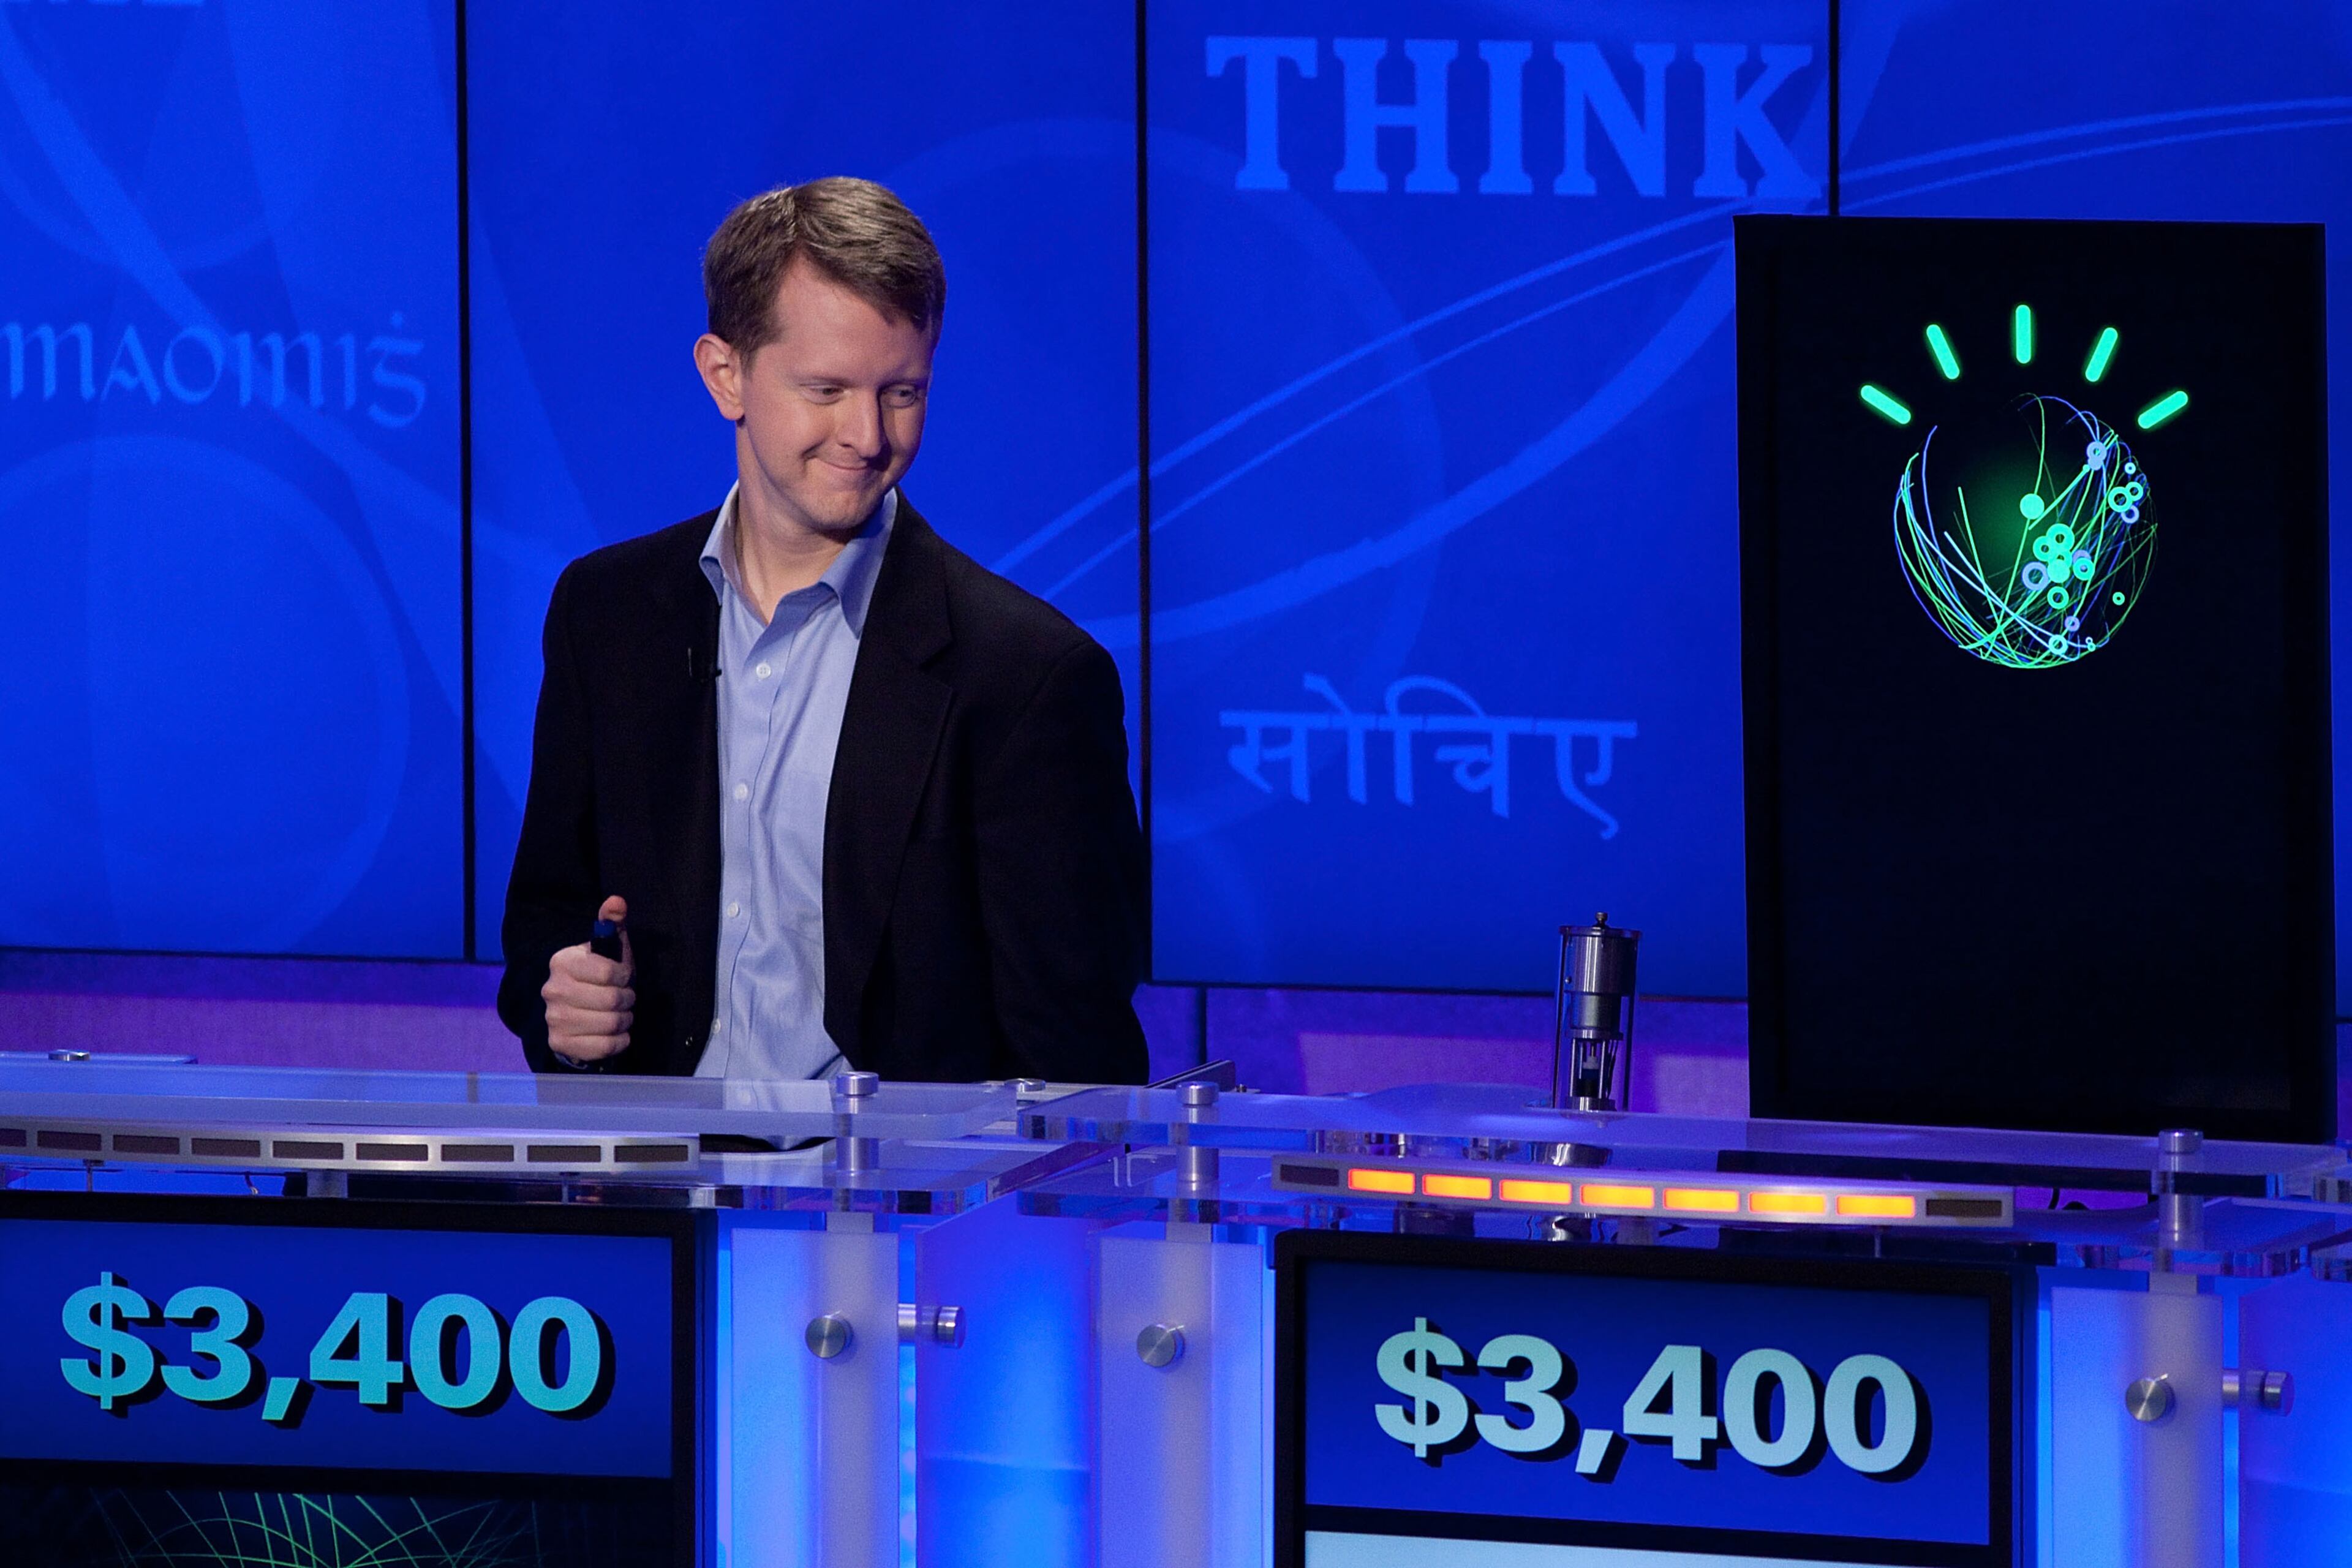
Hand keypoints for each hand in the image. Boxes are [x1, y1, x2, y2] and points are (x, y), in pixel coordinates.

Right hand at [542, 895, 633, 1063]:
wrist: (578, 1012)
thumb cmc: (600, 977)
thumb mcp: (609, 948)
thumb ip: (612, 923)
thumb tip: (617, 901)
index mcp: (562, 962)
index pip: (610, 972)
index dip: (625, 976)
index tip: (623, 977)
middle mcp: (552, 990)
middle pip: (612, 1000)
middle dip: (627, 1000)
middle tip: (624, 999)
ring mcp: (553, 1019)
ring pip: (611, 1023)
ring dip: (624, 1020)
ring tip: (620, 1015)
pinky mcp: (560, 1044)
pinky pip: (605, 1047)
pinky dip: (619, 1041)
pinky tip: (616, 1033)